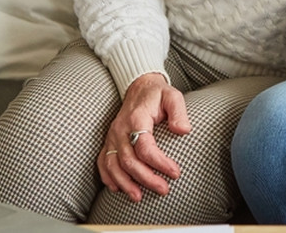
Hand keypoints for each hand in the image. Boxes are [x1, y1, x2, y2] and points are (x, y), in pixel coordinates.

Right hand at [97, 72, 191, 200]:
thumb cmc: (158, 94)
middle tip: (163, 189)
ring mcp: (112, 136)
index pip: (145, 147)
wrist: (139, 87)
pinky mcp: (109, 141)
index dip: (159, 162)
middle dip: (146, 178)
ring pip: (113, 165)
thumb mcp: (173, 96)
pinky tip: (117, 188)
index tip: (175, 172)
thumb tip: (183, 130)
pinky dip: (108, 177)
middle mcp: (120, 129)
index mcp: (136, 118)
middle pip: (129, 160)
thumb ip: (179, 111)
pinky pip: (103, 161)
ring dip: (125, 183)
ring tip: (138, 197)